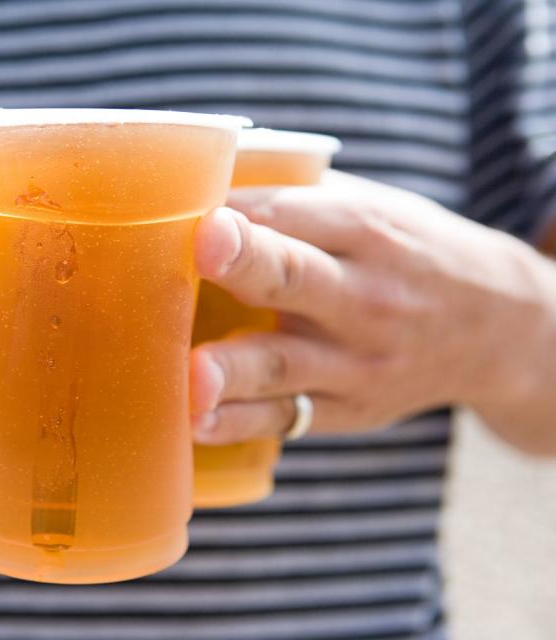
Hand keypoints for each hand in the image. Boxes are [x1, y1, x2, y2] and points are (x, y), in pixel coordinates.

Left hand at [190, 172, 555, 453]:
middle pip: (292, 276)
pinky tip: (200, 421)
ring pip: (284, 362)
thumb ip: (296, 197)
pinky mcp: (347, 408)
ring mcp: (355, 360)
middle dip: (246, 260)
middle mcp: (362, 296)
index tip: (196, 205)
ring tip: (193, 375)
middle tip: (204, 246)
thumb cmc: (408, 255)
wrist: (497, 328)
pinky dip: (242, 422)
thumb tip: (200, 178)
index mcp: (365, 230)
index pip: (292, 213)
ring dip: (234, 369)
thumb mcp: (375, 209)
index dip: (240, 209)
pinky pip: (287, 418)